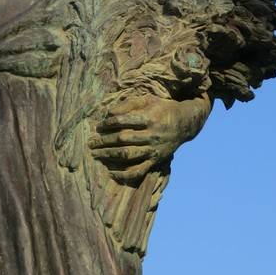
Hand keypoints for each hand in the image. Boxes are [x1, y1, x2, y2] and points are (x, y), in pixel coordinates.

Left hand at [88, 93, 211, 180]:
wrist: (184, 123)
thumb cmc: (162, 109)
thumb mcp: (148, 100)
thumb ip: (129, 104)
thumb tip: (109, 113)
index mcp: (148, 118)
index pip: (123, 121)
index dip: (109, 123)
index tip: (99, 126)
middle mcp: (151, 135)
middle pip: (123, 139)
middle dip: (104, 141)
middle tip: (91, 142)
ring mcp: (153, 149)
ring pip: (128, 155)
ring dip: (109, 155)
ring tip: (96, 154)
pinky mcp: (155, 160)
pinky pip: (138, 170)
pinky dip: (125, 174)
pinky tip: (112, 173)